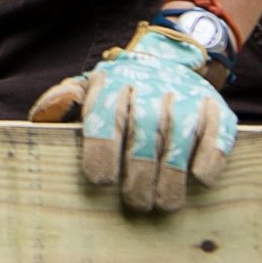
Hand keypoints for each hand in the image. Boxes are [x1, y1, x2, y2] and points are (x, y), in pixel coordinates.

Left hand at [27, 22, 237, 212]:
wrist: (169, 59)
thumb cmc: (120, 91)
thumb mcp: (87, 89)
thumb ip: (62, 104)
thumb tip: (44, 116)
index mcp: (113, 82)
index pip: (105, 114)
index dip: (102, 149)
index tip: (101, 181)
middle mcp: (151, 84)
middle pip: (145, 128)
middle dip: (139, 170)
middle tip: (136, 203)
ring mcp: (187, 94)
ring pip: (180, 133)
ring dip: (173, 172)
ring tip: (164, 203)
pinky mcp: (217, 107)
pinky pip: (217, 132)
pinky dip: (211, 155)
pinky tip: (200, 178)